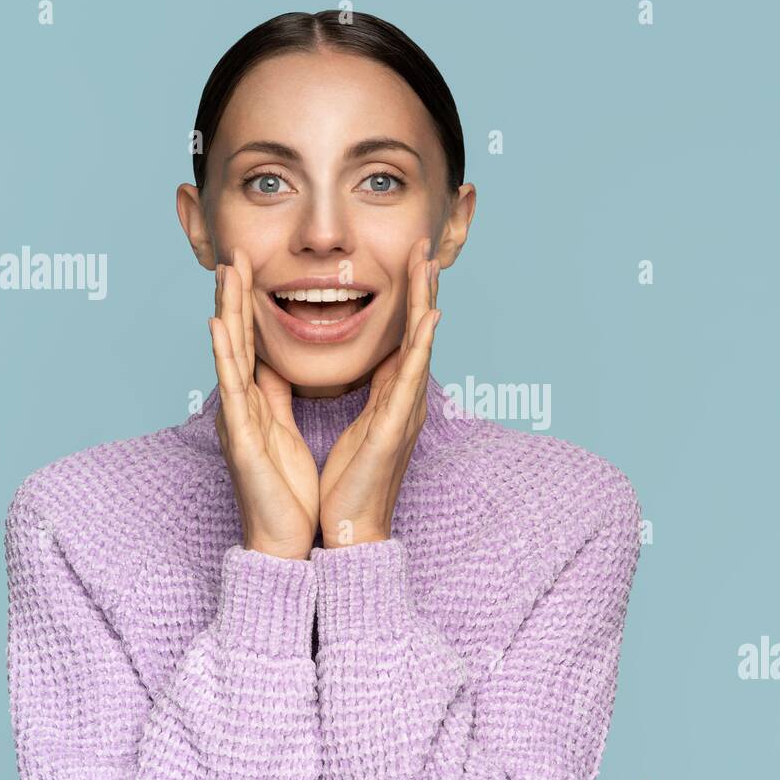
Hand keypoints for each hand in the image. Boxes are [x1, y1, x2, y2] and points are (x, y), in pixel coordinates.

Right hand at [209, 247, 319, 559]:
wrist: (282, 540)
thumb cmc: (284, 490)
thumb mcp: (282, 430)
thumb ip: (275, 395)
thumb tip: (272, 363)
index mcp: (256, 402)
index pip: (250, 343)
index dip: (247, 305)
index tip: (249, 266)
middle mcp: (241, 405)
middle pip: (235, 340)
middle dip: (233, 296)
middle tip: (232, 253)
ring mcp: (236, 419)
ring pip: (229, 355)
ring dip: (226, 312)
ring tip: (225, 274)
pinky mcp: (240, 440)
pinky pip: (233, 392)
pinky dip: (224, 357)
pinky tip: (218, 327)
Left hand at [318, 236, 440, 547]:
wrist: (352, 532)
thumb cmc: (350, 487)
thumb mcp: (353, 428)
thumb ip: (361, 395)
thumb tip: (361, 367)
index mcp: (391, 399)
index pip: (403, 340)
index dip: (409, 301)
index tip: (409, 264)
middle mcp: (406, 401)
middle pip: (418, 333)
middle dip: (423, 289)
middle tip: (425, 248)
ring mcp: (406, 412)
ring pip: (419, 345)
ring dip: (426, 302)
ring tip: (428, 264)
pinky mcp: (396, 427)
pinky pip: (410, 377)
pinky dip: (422, 344)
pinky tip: (429, 315)